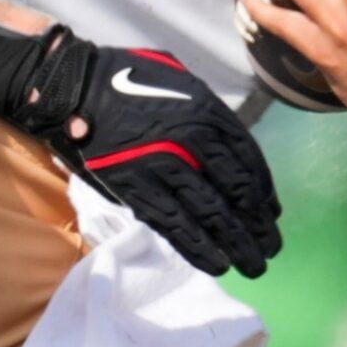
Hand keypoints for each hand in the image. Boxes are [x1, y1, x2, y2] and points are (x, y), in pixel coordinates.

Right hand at [5, 27, 281, 276]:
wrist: (75, 89)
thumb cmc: (128, 79)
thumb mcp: (181, 80)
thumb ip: (208, 112)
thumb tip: (228, 148)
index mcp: (208, 112)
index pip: (249, 161)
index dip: (264, 194)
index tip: (271, 215)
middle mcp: (194, 141)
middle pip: (238, 194)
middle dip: (258, 227)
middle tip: (270, 249)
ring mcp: (165, 168)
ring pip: (213, 216)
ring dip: (237, 245)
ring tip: (253, 266)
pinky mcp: (137, 190)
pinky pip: (176, 227)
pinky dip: (199, 249)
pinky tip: (216, 264)